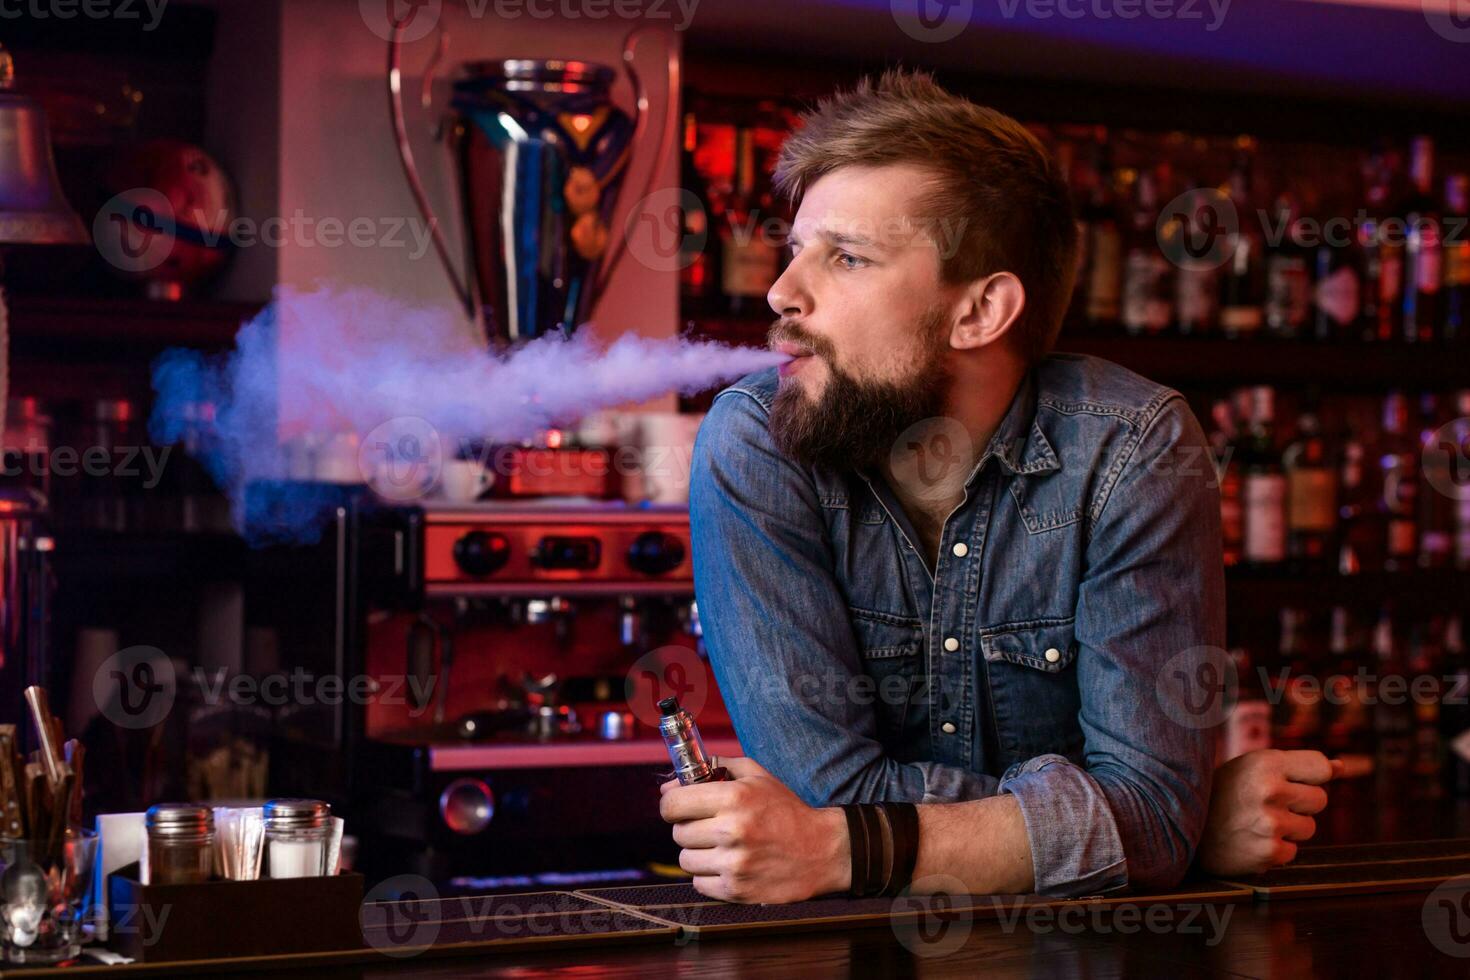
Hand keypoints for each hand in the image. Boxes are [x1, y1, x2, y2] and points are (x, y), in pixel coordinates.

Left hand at [659, 756, 850, 902]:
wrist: (822, 851)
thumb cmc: (786, 810)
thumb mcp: (757, 776)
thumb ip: (716, 767)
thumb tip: (671, 784)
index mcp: (734, 798)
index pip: (673, 804)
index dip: (671, 804)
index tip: (678, 807)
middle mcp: (732, 831)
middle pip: (678, 833)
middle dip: (689, 827)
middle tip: (709, 826)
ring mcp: (734, 864)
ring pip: (686, 860)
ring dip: (698, 853)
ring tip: (721, 847)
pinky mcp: (737, 890)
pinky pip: (698, 883)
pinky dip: (708, 875)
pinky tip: (728, 864)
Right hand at [1195, 749, 1342, 876]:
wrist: (1178, 825)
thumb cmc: (1222, 792)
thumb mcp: (1252, 767)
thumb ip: (1295, 766)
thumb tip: (1341, 766)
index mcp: (1266, 762)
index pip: (1321, 767)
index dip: (1311, 777)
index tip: (1293, 781)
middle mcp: (1270, 790)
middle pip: (1320, 800)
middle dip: (1300, 804)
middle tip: (1268, 804)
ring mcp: (1270, 823)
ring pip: (1308, 828)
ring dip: (1289, 829)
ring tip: (1257, 823)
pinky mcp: (1269, 852)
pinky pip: (1292, 851)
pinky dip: (1276, 850)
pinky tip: (1251, 840)